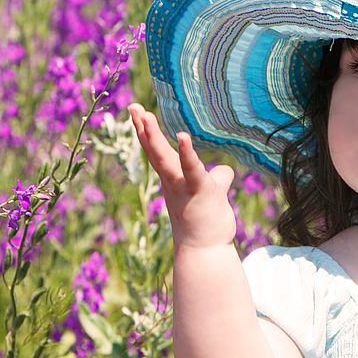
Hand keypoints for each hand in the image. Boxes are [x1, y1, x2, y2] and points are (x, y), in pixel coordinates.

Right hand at [128, 103, 237, 248]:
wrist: (205, 251)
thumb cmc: (207, 223)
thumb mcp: (213, 195)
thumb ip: (217, 179)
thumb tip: (224, 170)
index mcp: (174, 179)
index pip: (157, 151)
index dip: (147, 132)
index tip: (137, 112)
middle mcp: (174, 181)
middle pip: (155, 150)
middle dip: (143, 128)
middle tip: (132, 106)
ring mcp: (184, 186)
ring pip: (165, 158)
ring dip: (154, 137)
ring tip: (145, 114)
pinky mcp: (200, 191)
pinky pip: (192, 169)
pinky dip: (187, 153)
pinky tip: (182, 136)